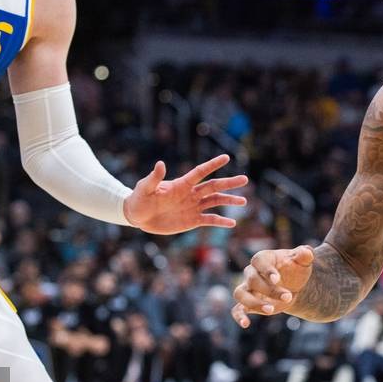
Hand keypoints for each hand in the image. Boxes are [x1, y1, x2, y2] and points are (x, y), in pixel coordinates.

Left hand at [123, 154, 247, 234]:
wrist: (137, 216)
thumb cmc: (139, 198)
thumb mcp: (144, 188)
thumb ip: (154, 178)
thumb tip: (160, 164)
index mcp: (181, 184)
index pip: (200, 172)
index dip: (212, 165)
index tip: (226, 157)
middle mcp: (191, 194)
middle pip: (213, 186)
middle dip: (229, 183)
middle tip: (245, 179)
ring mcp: (193, 207)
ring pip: (215, 202)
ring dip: (229, 201)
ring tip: (244, 201)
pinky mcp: (192, 220)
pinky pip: (209, 220)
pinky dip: (220, 221)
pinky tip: (232, 223)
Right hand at [231, 245, 314, 328]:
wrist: (294, 285)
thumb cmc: (296, 269)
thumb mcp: (303, 261)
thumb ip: (305, 254)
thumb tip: (307, 251)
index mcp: (263, 258)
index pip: (259, 261)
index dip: (266, 270)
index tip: (277, 279)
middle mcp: (251, 272)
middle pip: (252, 279)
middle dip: (270, 290)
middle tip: (288, 296)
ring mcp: (248, 288)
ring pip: (240, 294)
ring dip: (254, 302)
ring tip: (271, 310)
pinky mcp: (248, 303)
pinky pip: (237, 309)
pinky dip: (239, 316)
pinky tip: (246, 324)